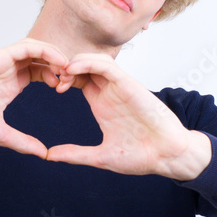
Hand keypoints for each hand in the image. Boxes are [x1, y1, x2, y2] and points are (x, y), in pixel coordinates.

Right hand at [0, 38, 68, 157]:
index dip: (57, 78)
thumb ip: (23, 142)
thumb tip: (43, 154)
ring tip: (67, 71)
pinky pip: (27, 46)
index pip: (41, 71)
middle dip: (60, 66)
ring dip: (56, 56)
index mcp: (12, 83)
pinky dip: (45, 50)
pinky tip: (57, 63)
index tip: (66, 91)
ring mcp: (4, 61)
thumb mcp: (1, 135)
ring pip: (37, 48)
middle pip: (43, 57)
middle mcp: (9, 69)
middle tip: (72, 81)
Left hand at [46, 54, 211, 178]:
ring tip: (59, 74)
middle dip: (63, 67)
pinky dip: (87, 62)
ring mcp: (119, 87)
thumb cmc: (141, 156)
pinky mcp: (129, 84)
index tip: (48, 87)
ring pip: (93, 60)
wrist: (167, 155)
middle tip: (49, 78)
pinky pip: (106, 65)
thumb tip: (49, 156)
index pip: (77, 79)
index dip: (60, 78)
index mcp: (101, 103)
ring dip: (73, 62)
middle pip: (82, 65)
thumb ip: (75, 154)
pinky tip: (72, 70)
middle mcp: (109, 92)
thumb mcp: (100, 156)